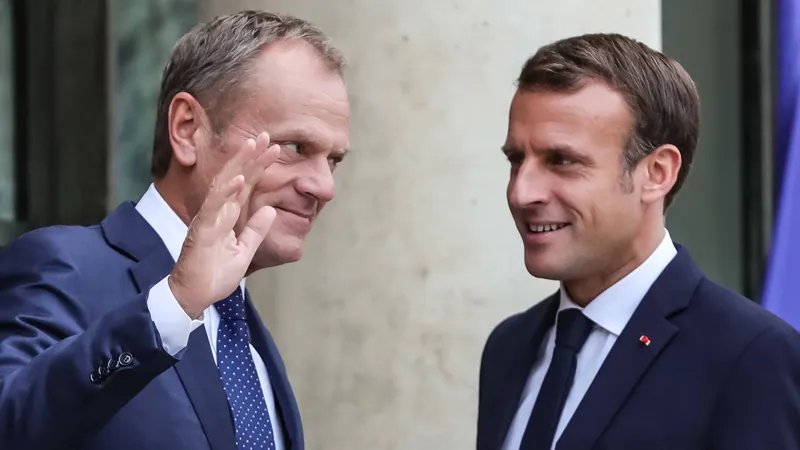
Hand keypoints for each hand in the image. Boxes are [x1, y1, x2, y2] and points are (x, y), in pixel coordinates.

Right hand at [169, 133, 278, 318]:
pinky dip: (227, 192)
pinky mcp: (202, 231)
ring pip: (224, 185)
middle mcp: (217, 212)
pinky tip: (239, 178)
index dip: (258, 166)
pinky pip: (214, 208)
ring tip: (254, 146)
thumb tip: (270, 209)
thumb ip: (256, 230)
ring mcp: (209, 219)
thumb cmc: (215, 275)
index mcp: (226, 216)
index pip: (245, 185)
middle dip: (251, 156)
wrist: (195, 296)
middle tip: (268, 137)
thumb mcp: (244, 250)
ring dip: (239, 164)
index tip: (275, 149)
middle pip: (235, 177)